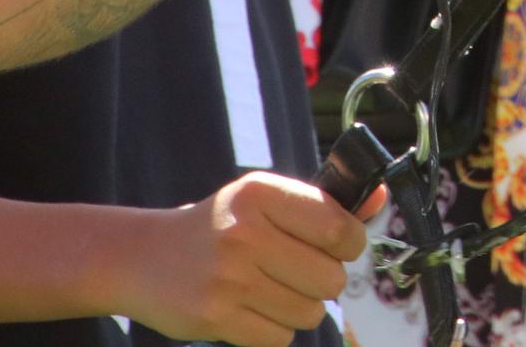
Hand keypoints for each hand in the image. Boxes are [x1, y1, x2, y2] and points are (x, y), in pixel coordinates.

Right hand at [114, 172, 368, 346]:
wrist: (144, 257)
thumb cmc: (221, 224)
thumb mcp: (266, 199)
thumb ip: (325, 202)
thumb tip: (381, 198)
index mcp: (262, 193)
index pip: (337, 226)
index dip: (350, 244)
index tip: (339, 246)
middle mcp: (245, 233)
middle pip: (330, 278)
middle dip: (325, 281)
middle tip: (301, 273)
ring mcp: (228, 278)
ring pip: (309, 312)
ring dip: (301, 308)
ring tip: (274, 291)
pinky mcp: (213, 317)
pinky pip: (279, 338)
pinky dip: (276, 331)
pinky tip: (254, 311)